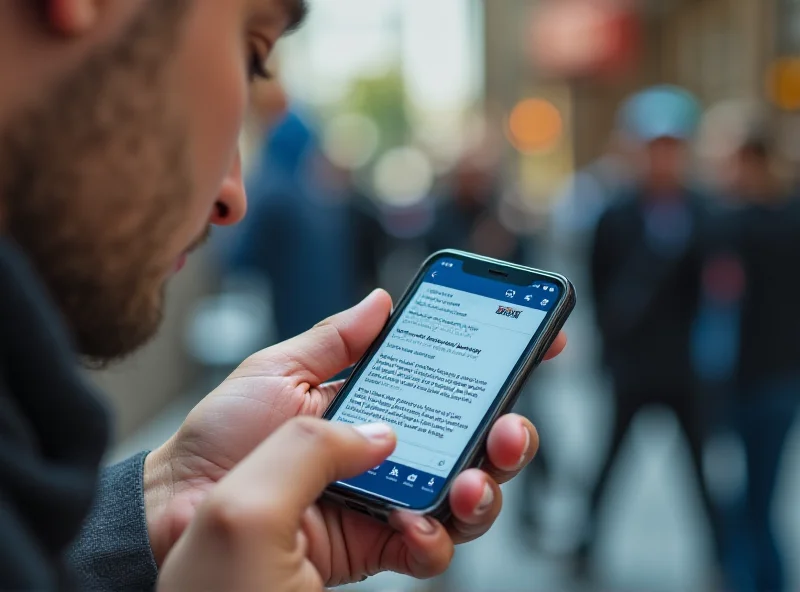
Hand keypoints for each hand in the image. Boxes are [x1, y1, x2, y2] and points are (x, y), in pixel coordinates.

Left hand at [145, 289, 566, 583]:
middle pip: (475, 443)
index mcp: (377, 404)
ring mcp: (388, 498)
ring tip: (476, 476)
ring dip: (488, 485)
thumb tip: (382, 301)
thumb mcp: (280, 371)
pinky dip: (437, 535)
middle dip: (511, 432)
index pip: (451, 384)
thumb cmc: (224, 433)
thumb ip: (335, 340)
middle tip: (512, 424)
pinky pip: (429, 547)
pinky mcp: (375, 545)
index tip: (539, 338)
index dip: (497, 364)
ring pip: (469, 496)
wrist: (181, 503)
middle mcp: (393, 451)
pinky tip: (420, 521)